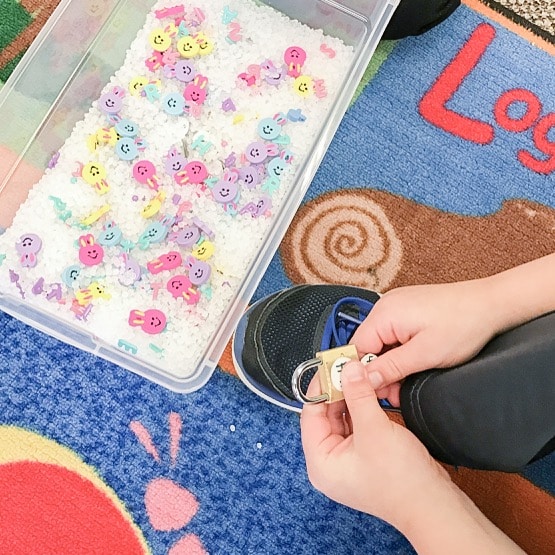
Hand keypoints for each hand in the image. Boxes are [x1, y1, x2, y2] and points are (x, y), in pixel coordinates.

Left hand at [301, 362, 524, 553]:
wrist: (433, 505)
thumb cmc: (402, 482)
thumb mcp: (374, 429)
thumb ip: (358, 395)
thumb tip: (347, 369)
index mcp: (320, 462)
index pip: (310, 413)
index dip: (320, 386)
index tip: (330, 365)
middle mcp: (329, 462)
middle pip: (325, 414)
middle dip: (338, 389)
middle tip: (346, 365)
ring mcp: (347, 460)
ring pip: (342, 418)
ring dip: (351, 396)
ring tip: (358, 374)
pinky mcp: (365, 456)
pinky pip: (356, 425)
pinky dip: (362, 408)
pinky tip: (368, 391)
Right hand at [350, 280, 498, 403]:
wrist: (491, 304)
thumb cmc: (464, 323)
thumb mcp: (425, 355)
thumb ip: (390, 368)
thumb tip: (364, 380)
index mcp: (384, 313)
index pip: (356, 348)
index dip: (362, 374)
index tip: (371, 392)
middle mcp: (386, 306)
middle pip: (367, 345)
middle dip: (378, 371)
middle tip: (395, 392)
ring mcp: (396, 306)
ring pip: (380, 342)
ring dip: (390, 363)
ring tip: (408, 379)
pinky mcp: (407, 309)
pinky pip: (392, 334)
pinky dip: (398, 351)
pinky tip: (412, 363)